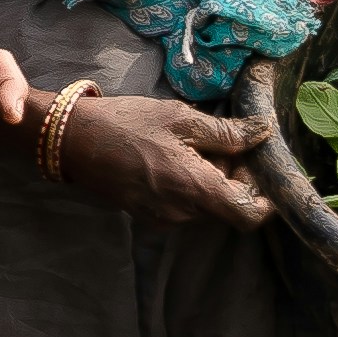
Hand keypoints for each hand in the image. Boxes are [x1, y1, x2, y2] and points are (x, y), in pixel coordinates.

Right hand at [56, 93, 271, 231]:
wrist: (71, 140)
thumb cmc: (127, 124)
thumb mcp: (180, 118)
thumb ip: (227, 132)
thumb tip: (264, 133)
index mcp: (196, 190)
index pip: (250, 215)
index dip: (266, 198)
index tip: (263, 170)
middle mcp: (183, 214)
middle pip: (229, 207)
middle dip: (237, 178)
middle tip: (228, 142)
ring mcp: (163, 218)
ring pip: (207, 206)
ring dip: (213, 180)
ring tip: (196, 145)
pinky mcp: (148, 215)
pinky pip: (184, 206)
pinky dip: (191, 186)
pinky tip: (175, 156)